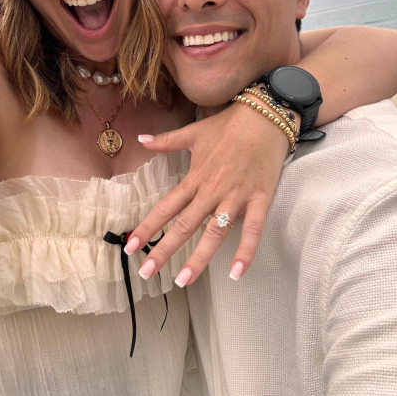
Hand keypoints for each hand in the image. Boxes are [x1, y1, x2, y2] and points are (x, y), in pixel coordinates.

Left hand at [125, 99, 289, 285]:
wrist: (266, 115)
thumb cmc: (229, 125)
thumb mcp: (193, 132)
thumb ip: (166, 141)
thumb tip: (140, 139)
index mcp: (194, 178)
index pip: (165, 207)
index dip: (147, 227)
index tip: (130, 246)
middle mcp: (211, 190)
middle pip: (184, 226)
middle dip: (163, 251)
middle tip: (146, 272)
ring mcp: (236, 197)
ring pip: (214, 233)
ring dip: (199, 259)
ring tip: (183, 280)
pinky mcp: (260, 199)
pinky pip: (253, 229)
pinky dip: (246, 251)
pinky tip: (238, 273)